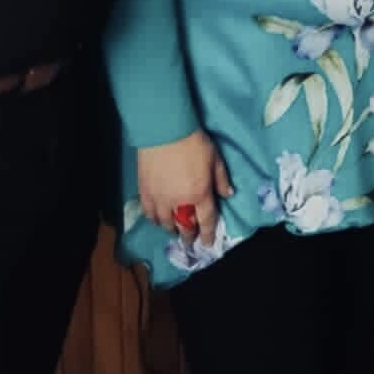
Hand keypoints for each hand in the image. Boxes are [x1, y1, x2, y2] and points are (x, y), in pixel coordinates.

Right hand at [137, 131, 233, 248]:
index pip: (205, 221)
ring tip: (174, 228)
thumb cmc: (193, 142)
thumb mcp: (215, 159)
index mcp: (200, 194)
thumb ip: (221, 179)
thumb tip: (228, 194)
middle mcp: (179, 202)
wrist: (165, 130)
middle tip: (190, 238)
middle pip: (184, 226)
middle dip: (189, 234)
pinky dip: (154, 219)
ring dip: (172, 227)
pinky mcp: (145, 192)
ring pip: (165, 223)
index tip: (207, 243)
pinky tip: (157, 218)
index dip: (207, 234)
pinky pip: (149, 213)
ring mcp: (160, 199)